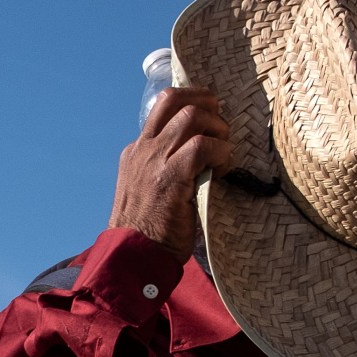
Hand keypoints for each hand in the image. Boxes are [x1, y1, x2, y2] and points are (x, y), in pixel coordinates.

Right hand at [110, 86, 233, 259]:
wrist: (132, 258)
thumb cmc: (147, 233)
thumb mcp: (148, 192)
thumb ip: (165, 170)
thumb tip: (200, 158)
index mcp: (136, 152)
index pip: (164, 106)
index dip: (194, 105)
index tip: (212, 122)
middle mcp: (142, 149)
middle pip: (174, 98)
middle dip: (207, 103)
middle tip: (221, 129)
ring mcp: (153, 160)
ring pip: (191, 115)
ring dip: (217, 128)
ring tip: (224, 152)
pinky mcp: (169, 176)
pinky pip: (201, 146)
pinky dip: (220, 152)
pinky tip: (224, 169)